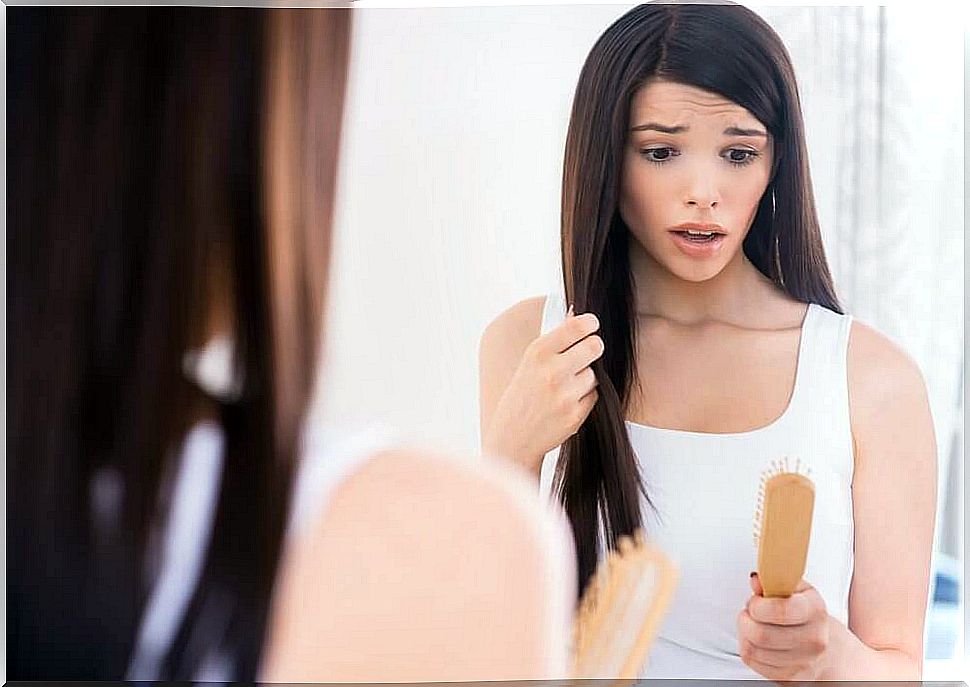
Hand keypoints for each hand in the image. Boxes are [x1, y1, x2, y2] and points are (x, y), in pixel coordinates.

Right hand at [482, 308, 602, 474]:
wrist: (512, 437)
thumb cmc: (522, 395)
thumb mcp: (529, 363)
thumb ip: (555, 342)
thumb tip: (577, 315)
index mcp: (537, 353)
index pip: (576, 327)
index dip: (590, 323)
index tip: (592, 324)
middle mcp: (552, 372)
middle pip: (595, 346)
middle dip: (594, 348)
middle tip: (588, 352)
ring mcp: (565, 395)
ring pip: (594, 374)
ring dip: (585, 378)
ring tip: (565, 387)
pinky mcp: (575, 415)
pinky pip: (594, 396)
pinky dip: (584, 397)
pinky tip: (567, 403)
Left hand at [736, 572, 834, 680]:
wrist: (829, 648)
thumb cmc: (807, 615)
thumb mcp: (797, 590)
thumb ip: (775, 581)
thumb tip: (756, 581)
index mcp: (815, 610)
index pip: (780, 611)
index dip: (758, 605)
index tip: (756, 601)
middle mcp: (813, 639)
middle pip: (760, 633)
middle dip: (746, 619)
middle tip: (750, 613)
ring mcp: (803, 662)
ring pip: (753, 649)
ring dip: (745, 634)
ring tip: (754, 625)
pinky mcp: (790, 677)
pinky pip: (753, 662)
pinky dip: (749, 648)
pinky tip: (758, 641)